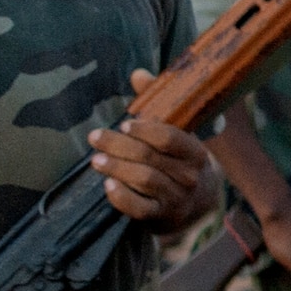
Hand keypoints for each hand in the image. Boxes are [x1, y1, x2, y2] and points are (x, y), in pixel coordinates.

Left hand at [90, 72, 210, 221]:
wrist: (196, 203)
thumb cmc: (178, 160)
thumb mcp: (176, 134)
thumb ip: (157, 103)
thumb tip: (138, 74)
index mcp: (196, 152)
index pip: (170, 138)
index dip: (144, 129)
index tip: (123, 123)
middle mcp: (190, 176)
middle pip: (150, 157)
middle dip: (118, 145)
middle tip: (95, 137)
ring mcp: (177, 198)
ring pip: (144, 180)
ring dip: (116, 168)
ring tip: (95, 159)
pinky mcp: (162, 216)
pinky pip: (140, 208)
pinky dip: (122, 197)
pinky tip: (107, 185)